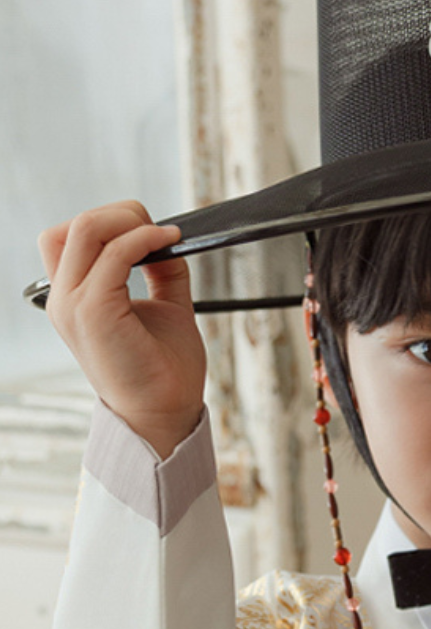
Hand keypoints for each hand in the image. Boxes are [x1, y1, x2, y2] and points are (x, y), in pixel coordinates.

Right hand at [37, 201, 204, 459]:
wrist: (165, 414)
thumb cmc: (164, 371)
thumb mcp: (165, 309)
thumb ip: (161, 272)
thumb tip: (168, 239)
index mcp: (73, 298)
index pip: (68, 238)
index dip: (108, 223)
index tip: (151, 232)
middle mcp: (64, 299)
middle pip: (71, 226)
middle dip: (118, 215)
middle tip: (158, 228)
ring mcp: (74, 305)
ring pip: (84, 229)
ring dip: (127, 221)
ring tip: (162, 234)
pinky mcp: (94, 311)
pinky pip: (114, 254)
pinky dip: (142, 239)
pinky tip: (168, 243)